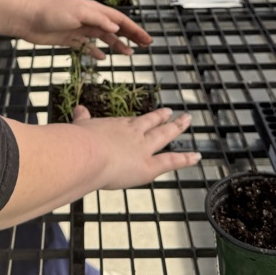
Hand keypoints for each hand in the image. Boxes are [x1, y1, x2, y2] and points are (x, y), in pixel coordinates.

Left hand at [21, 0, 151, 57]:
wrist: (28, 19)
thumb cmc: (52, 13)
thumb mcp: (78, 13)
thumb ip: (98, 20)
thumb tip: (117, 28)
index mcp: (94, 10)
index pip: (119, 20)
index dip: (134, 29)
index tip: (147, 39)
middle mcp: (89, 19)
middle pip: (115, 29)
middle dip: (131, 36)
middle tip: (145, 46)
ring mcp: (80, 29)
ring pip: (103, 38)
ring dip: (117, 45)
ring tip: (129, 54)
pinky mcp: (69, 39)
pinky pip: (87, 46)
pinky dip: (96, 51)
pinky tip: (103, 58)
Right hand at [71, 108, 200, 187]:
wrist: (86, 154)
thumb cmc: (80, 142)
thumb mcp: (80, 126)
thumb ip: (82, 118)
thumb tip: (79, 108)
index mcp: (118, 126)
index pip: (136, 122)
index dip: (147, 119)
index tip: (156, 114)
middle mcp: (134, 134)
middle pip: (153, 123)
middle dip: (165, 118)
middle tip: (174, 113)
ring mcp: (143, 148)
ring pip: (164, 136)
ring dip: (176, 128)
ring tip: (186, 121)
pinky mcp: (149, 166)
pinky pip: (171, 161)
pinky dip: (185, 159)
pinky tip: (196, 156)